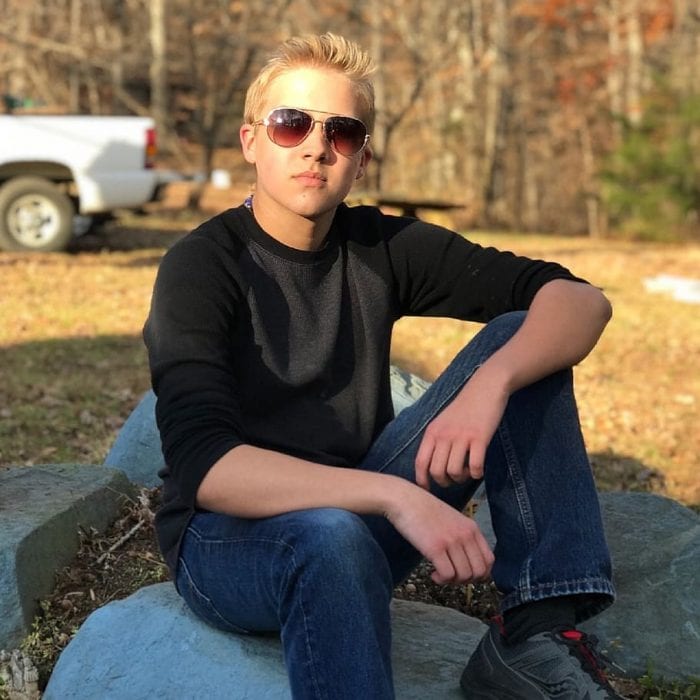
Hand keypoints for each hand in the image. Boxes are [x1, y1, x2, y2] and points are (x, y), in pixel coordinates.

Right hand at [385, 483, 493, 583]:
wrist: (404, 499)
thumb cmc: (423, 510)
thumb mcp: (452, 520)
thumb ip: (462, 536)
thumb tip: (468, 562)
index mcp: (471, 528)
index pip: (489, 560)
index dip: (480, 574)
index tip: (466, 575)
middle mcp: (465, 535)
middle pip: (480, 572)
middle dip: (466, 581)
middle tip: (452, 576)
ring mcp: (451, 541)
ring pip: (465, 576)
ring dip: (452, 581)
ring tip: (440, 573)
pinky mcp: (435, 547)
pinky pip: (448, 575)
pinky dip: (441, 579)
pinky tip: (433, 573)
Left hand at [415, 366, 508, 486]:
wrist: (485, 388)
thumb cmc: (464, 407)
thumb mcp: (443, 421)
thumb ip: (437, 440)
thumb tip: (433, 466)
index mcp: (432, 432)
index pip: (420, 462)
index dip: (422, 480)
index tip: (428, 489)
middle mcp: (444, 435)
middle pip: (437, 471)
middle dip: (445, 482)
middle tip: (454, 479)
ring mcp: (461, 437)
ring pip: (454, 471)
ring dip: (462, 478)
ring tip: (468, 472)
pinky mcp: (480, 438)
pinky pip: (475, 466)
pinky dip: (477, 474)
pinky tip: (479, 470)